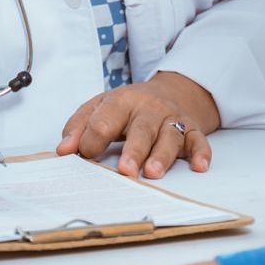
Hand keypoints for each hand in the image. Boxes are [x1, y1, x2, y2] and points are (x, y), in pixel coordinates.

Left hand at [56, 72, 218, 178]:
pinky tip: (199, 166)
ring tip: (153, 173)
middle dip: (134, 149)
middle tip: (125, 171)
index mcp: (122, 100)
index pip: (106, 118)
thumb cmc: (128, 107)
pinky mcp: (192, 129)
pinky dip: (201, 153)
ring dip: (162, 155)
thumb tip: (63, 150)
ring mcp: (172, 119)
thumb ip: (79, 126)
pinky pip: (199, 140)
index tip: (84, 155)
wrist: (169, 92)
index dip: (93, 137)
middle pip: (142, 128)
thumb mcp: (100, 107)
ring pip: (169, 136)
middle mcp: (150, 108)